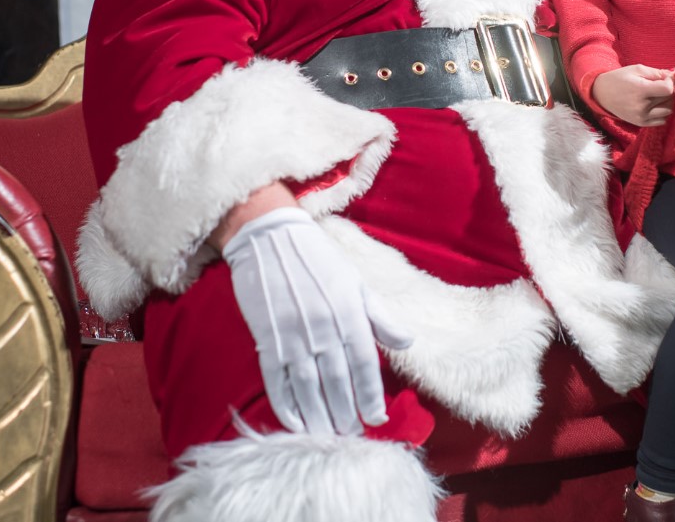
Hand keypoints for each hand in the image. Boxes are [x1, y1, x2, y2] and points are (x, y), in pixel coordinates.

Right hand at [222, 207, 412, 434]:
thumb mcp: (355, 282)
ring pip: (308, 389)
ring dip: (319, 417)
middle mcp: (322, 329)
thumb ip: (380, 316)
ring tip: (329, 437)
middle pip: (337, 383)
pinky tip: (297, 423)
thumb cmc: (317, 258)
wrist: (269, 236)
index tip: (376, 417)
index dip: (370, 395)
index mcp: (348, 313)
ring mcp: (292, 337)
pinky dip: (287, 406)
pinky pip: (277, 382)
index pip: (364, 365)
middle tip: (352, 436)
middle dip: (346, 414)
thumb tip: (408, 342)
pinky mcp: (266, 340)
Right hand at [591, 65, 674, 126]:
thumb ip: (658, 72)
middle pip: (669, 99)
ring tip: (657, 95)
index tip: (665, 78)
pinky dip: (662, 112)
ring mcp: (641, 117)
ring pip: (668, 111)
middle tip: (660, 85)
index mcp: (640, 90)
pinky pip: (662, 120)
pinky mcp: (640, 123)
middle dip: (669, 90)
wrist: (601, 93)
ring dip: (667, 102)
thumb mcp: (637, 69)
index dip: (670, 82)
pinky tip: (654, 105)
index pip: (668, 89)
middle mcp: (641, 107)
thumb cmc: (619, 78)